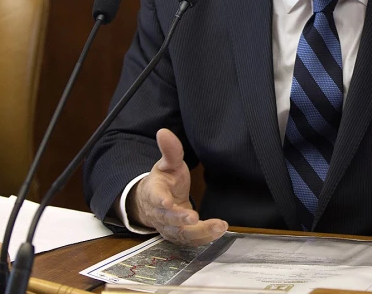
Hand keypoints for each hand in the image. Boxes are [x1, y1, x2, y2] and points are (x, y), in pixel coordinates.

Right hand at [128, 128, 228, 245]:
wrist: (153, 204)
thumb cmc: (163, 182)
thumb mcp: (166, 165)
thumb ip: (170, 151)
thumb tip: (164, 131)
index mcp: (154, 194)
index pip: (155, 198)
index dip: (161, 201)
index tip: (168, 203)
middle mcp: (159, 214)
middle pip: (168, 219)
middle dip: (180, 220)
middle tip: (194, 218)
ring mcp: (168, 227)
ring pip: (181, 234)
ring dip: (199, 232)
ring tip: (218, 227)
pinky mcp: (178, 235)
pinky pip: (190, 240)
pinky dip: (204, 238)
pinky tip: (218, 231)